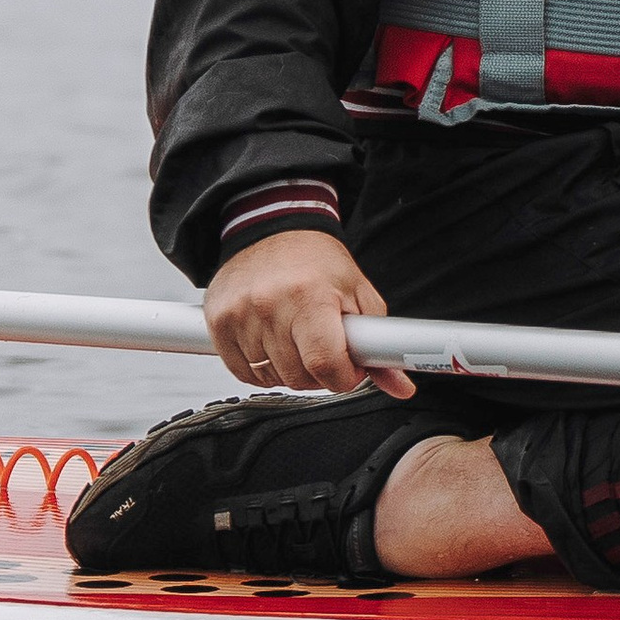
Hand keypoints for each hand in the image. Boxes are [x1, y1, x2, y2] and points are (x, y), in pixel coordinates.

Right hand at [203, 228, 413, 396]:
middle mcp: (270, 304)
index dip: (345, 376)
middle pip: (300, 377)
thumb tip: (401, 387)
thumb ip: (379, 345)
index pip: (327, 364)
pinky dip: (261, 368)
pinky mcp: (218, 322)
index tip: (349, 367)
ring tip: (296, 338)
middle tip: (323, 345)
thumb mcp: (358, 295)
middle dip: (319, 372)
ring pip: (272, 378)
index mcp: (311, 296)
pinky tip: (272, 342)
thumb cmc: (318, 263)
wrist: (271, 231)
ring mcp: (240, 315)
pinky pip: (242, 373)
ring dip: (289, 369)